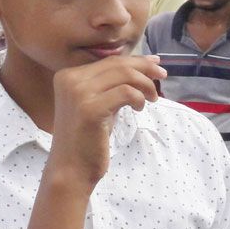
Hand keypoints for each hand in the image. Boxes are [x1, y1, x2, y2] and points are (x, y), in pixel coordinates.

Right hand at [48, 55, 166, 187]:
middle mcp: (70, 80)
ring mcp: (78, 93)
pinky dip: (139, 98)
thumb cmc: (86, 138)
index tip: (155, 64)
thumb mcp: (96, 104)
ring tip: (151, 99)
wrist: (70, 168)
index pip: (108, 60)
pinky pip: (126, 93)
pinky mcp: (90, 109)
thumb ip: (110, 86)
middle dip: (145, 68)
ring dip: (145, 84)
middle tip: (162, 77)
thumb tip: (142, 65)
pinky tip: (140, 109)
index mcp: (67, 75)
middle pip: (117, 64)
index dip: (136, 60)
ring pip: (124, 75)